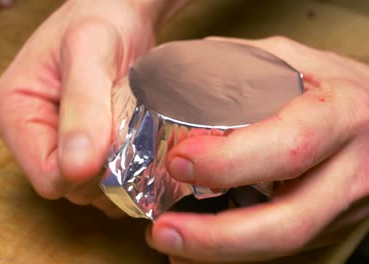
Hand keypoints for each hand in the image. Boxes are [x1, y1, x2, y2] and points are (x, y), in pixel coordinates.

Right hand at [0, 0, 182, 216]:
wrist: (118, 12)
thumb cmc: (100, 18)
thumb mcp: (90, 50)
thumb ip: (82, 104)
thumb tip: (76, 167)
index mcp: (13, 112)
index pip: (46, 177)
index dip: (85, 174)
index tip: (118, 149)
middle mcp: (28, 133)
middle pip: (66, 186)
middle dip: (103, 174)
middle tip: (132, 139)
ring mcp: (53, 140)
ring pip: (84, 187)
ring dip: (116, 175)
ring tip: (135, 138)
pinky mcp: (76, 144)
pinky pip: (98, 179)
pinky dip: (123, 174)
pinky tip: (137, 147)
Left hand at [146, 36, 368, 262]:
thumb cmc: (336, 87)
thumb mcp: (296, 61)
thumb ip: (239, 64)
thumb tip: (177, 73)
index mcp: (339, 118)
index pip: (288, 147)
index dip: (230, 161)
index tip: (178, 160)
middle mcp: (348, 172)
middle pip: (287, 223)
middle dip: (217, 237)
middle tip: (163, 231)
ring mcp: (341, 208)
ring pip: (284, 248)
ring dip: (219, 255)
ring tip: (171, 244)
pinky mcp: (330, 226)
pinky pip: (281, 250)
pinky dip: (234, 255)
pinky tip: (197, 252)